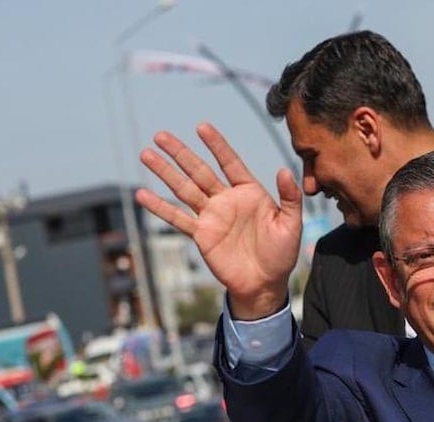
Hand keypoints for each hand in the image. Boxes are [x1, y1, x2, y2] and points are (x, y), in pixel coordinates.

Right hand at [136, 123, 302, 318]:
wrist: (264, 283)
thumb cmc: (281, 254)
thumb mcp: (291, 225)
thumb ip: (289, 197)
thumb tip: (284, 170)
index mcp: (249, 192)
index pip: (230, 163)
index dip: (217, 145)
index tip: (202, 127)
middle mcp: (227, 199)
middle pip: (199, 171)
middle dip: (180, 153)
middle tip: (160, 135)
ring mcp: (212, 216)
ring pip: (184, 189)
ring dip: (165, 172)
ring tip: (146, 154)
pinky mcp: (201, 234)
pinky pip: (177, 218)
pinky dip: (160, 207)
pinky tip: (142, 194)